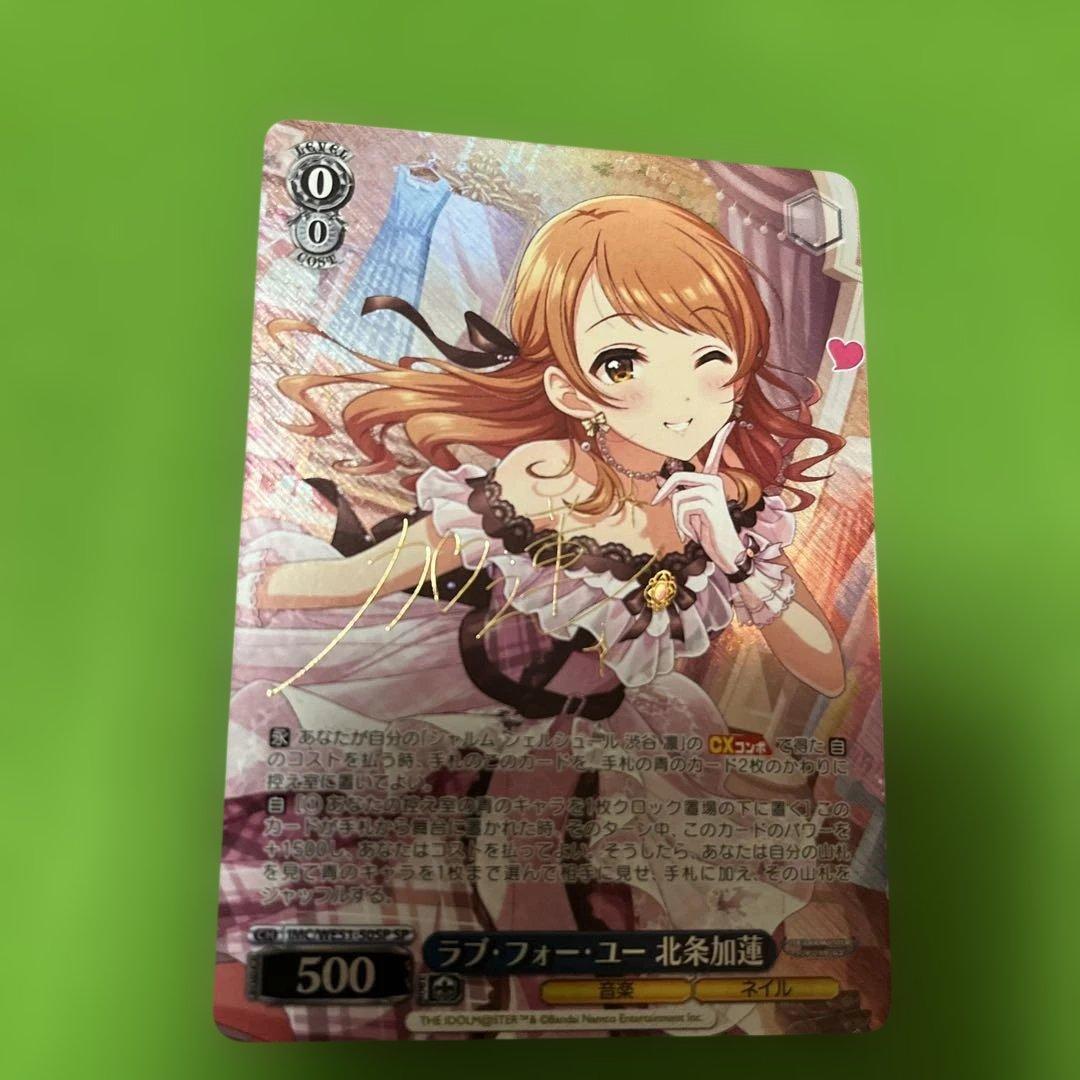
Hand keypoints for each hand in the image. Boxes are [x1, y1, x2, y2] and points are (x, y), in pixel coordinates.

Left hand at [652, 420, 745, 572]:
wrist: (725, 551)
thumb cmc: (706, 532)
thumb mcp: (689, 511)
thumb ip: (678, 496)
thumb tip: (661, 484)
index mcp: (712, 479)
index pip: (717, 453)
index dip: (722, 438)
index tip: (732, 421)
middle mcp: (714, 480)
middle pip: (677, 479)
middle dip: (663, 493)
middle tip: (655, 503)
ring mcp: (713, 489)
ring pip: (677, 499)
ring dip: (677, 519)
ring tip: (690, 529)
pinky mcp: (709, 501)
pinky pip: (682, 509)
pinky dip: (683, 525)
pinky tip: (695, 533)